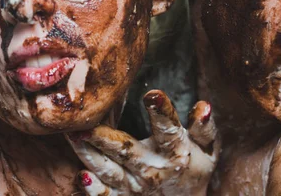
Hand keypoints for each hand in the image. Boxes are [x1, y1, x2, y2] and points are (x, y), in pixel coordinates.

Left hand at [67, 90, 219, 195]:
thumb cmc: (194, 166)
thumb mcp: (207, 148)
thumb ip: (204, 127)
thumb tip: (203, 105)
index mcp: (175, 151)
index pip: (168, 128)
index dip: (161, 111)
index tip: (152, 95)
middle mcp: (153, 169)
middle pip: (127, 151)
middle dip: (105, 137)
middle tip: (85, 124)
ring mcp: (135, 186)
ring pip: (109, 170)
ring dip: (89, 155)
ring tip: (73, 137)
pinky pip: (107, 195)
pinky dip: (94, 190)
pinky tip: (82, 177)